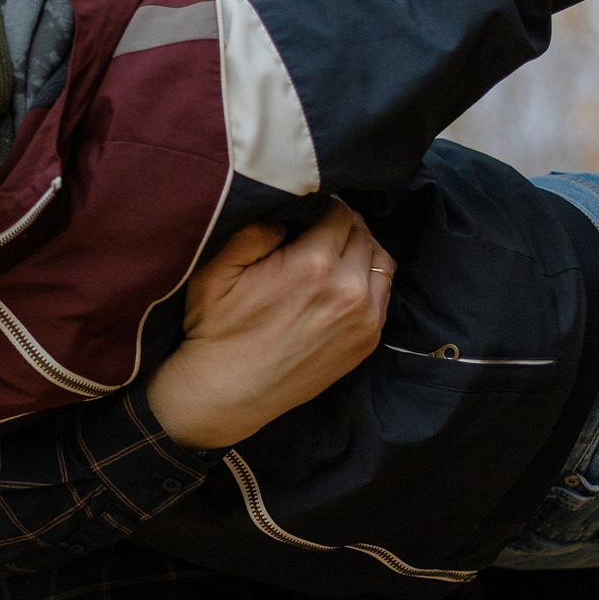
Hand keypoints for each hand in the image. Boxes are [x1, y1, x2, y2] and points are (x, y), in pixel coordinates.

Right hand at [145, 201, 393, 449]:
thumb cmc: (217, 331)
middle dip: (343, 225)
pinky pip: (383, 293)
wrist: (228, 393)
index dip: (324, 205)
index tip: (309, 211)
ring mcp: (363, 318)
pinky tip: (343, 283)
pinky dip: (369, 280)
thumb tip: (283, 212)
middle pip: (362, 233)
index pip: (339, 212)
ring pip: (379, 260)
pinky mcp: (367, 340)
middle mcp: (348, 289)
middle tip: (319, 230)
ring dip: (361, 249)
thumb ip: (252, 231)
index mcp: (313, 264)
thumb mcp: (215, 272)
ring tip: (336, 253)